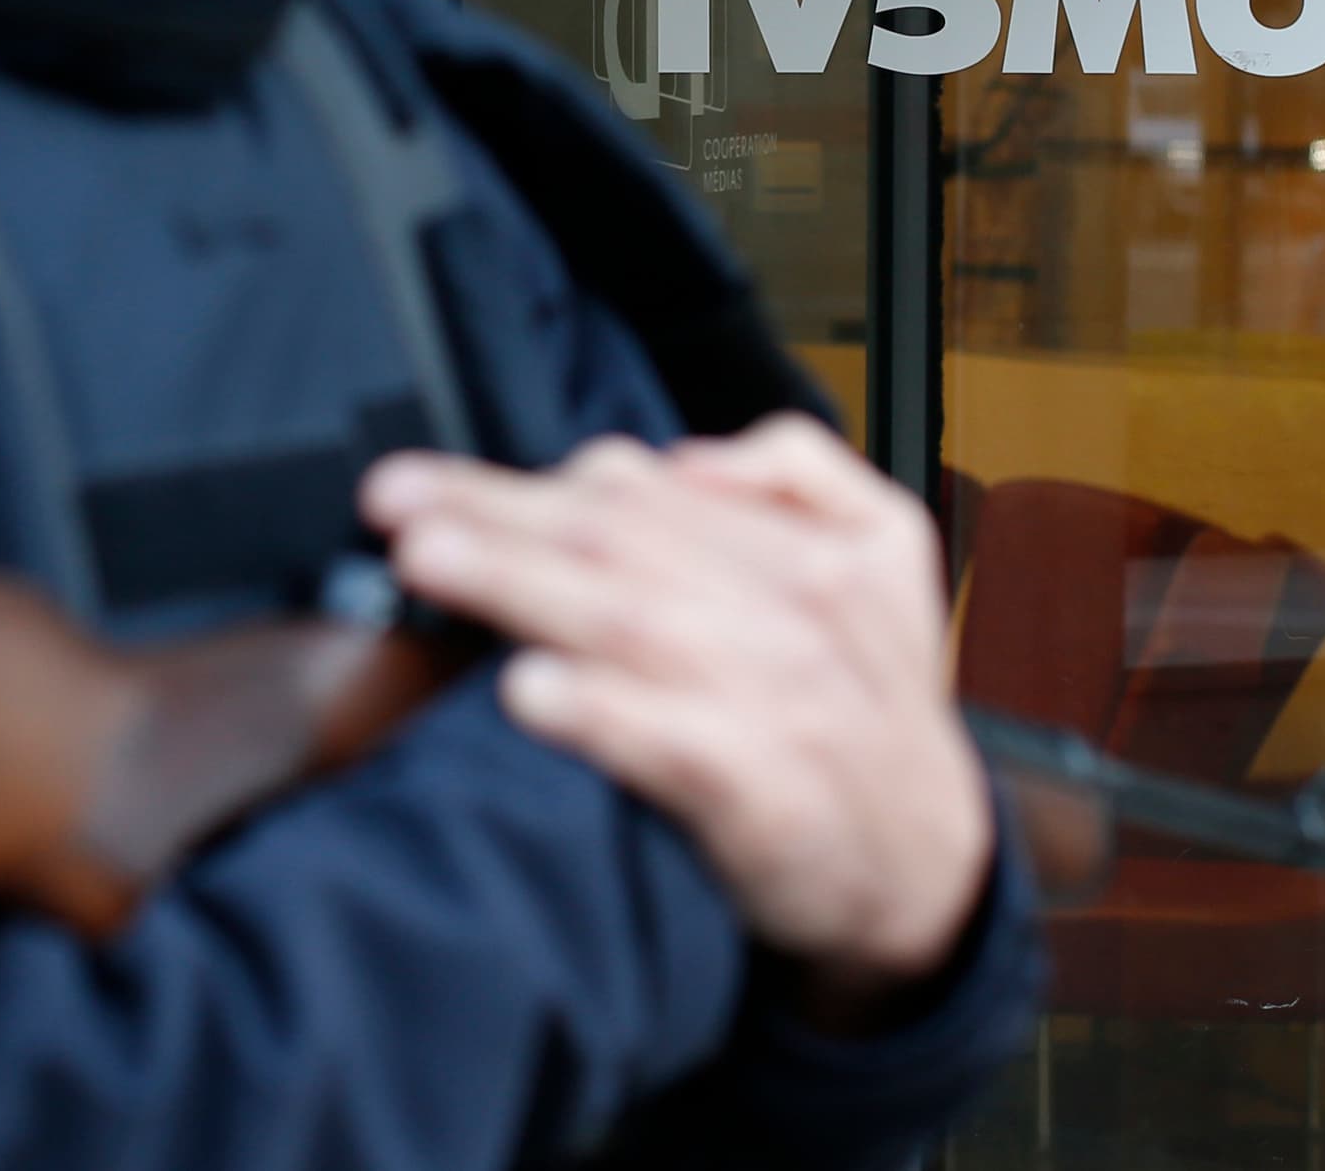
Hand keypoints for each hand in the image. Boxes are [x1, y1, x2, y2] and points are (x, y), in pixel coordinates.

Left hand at [359, 417, 992, 1025]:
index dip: (527, 480)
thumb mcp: (886, 557)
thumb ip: (798, 477)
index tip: (427, 484)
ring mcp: (780, 697)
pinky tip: (529, 692)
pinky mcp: (764, 791)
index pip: (646, 490)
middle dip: (496, 512)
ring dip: (520, 584)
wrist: (927, 868)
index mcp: (818, 546)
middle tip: (397, 500)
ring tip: (431, 560)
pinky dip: (600, 713)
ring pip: (631, 618)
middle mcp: (798, 607)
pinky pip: (669, 741)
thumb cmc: (870, 711)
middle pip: (622, 537)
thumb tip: (682, 456)